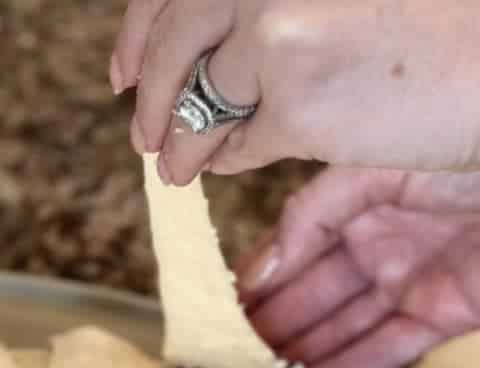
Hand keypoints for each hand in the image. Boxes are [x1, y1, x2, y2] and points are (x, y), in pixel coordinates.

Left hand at [109, 0, 479, 184]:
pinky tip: (226, 164)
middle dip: (147, 96)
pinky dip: (225, 158)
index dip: (139, 31)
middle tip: (139, 133)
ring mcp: (280, 38)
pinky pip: (238, 144)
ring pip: (198, 101)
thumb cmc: (432, 20)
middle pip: (174, 40)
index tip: (121, 73)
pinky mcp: (298, 106)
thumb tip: (191, 53)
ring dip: (178, 143)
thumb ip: (265, 6)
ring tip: (174, 166)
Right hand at [236, 166, 479, 367]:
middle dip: (271, 327)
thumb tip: (261, 269)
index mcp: (360, 200)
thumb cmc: (460, 142)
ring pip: (344, 327)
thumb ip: (312, 214)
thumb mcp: (370, 167)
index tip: (221, 314)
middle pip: (314, 294)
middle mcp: (381, 243)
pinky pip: (388, 348)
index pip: (296, 247)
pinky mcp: (445, 314)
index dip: (259, 281)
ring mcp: (412, 280)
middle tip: (230, 361)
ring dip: (301, 356)